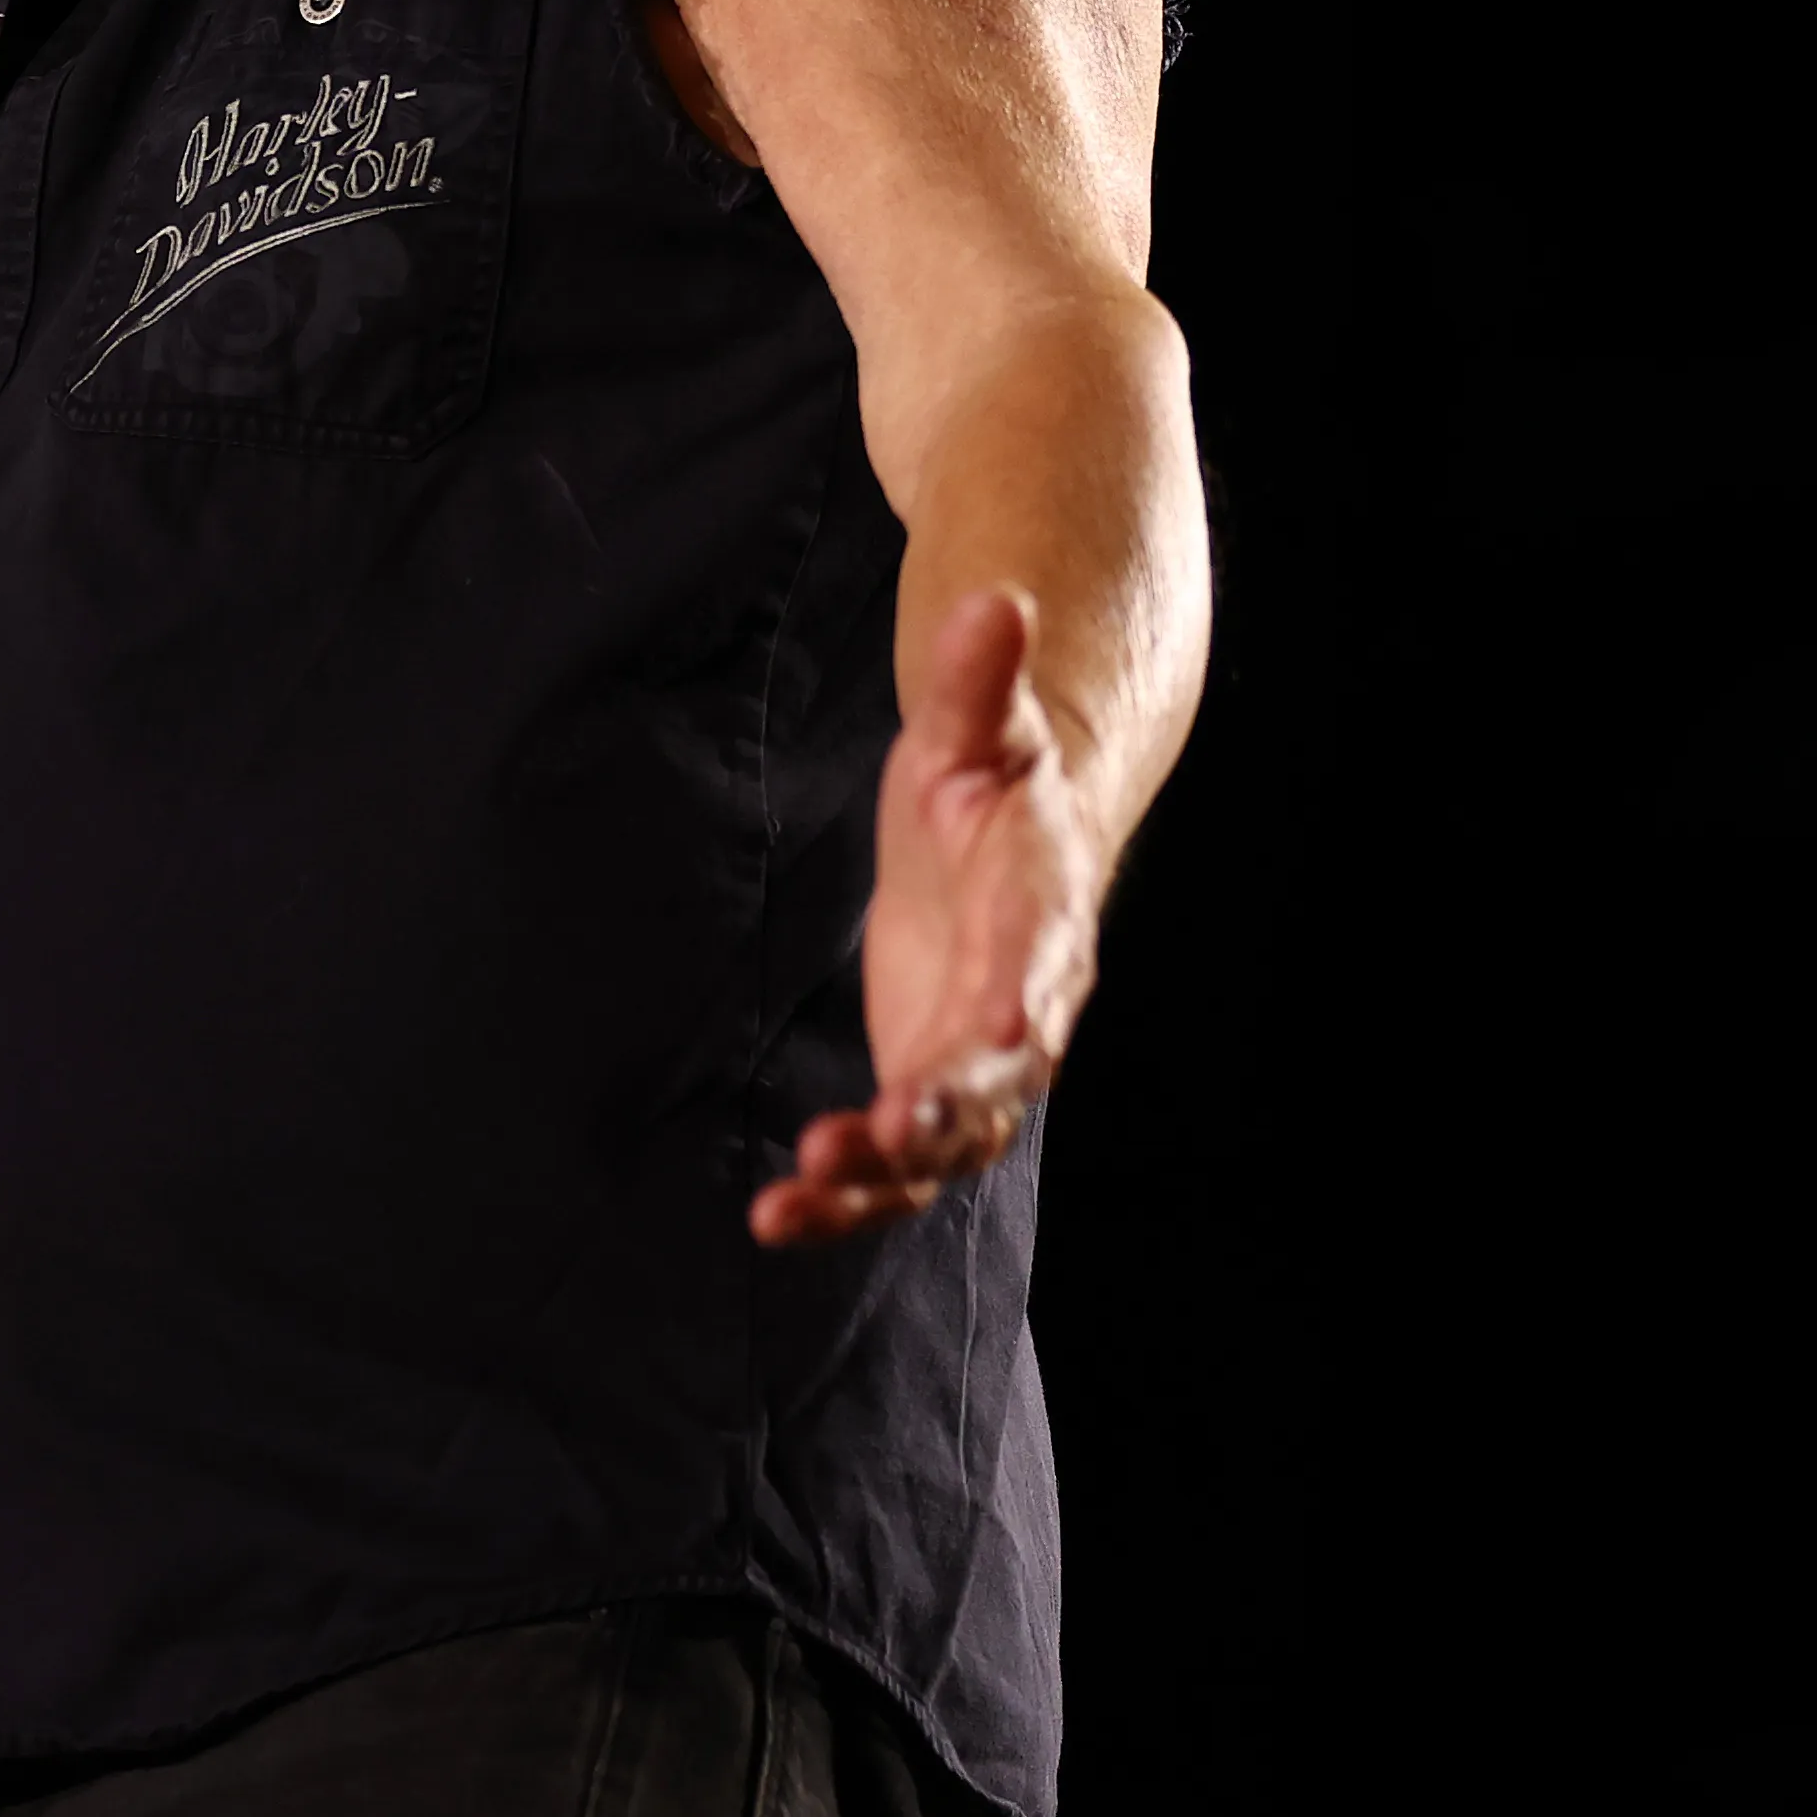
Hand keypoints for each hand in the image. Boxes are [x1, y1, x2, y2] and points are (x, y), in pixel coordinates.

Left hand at [750, 587, 1098, 1245]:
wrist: (1007, 828)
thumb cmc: (996, 771)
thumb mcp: (980, 723)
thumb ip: (982, 681)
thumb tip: (998, 599)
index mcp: (1044, 913)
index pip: (1042, 960)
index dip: (1024, 997)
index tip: (1002, 1029)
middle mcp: (1022, 1004)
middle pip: (996, 1075)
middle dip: (946, 1109)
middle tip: (887, 1133)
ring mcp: (974, 1058)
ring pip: (941, 1143)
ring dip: (876, 1175)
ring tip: (798, 1193)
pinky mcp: (925, 1087)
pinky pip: (892, 1161)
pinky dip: (840, 1195)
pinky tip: (772, 1218)